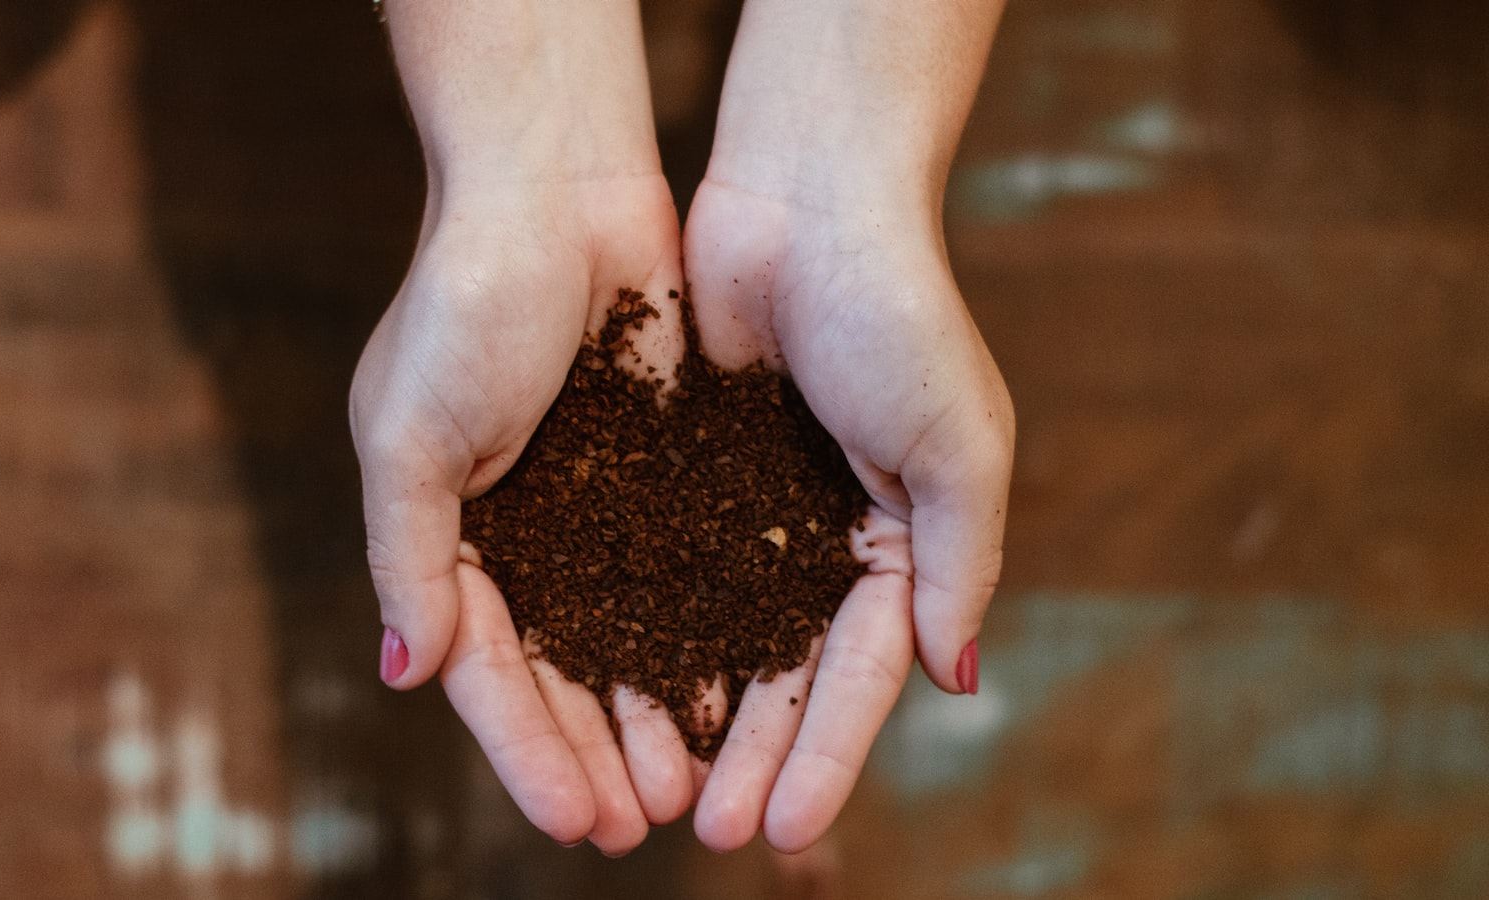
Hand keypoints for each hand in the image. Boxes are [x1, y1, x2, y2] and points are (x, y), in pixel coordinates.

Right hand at [353, 0, 695, 855]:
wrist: (559, 190)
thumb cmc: (466, 300)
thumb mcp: (409, 433)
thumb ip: (409, 555)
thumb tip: (407, 674)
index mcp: (447, 534)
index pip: (487, 670)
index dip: (528, 750)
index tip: (577, 820)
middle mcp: (522, 535)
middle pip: (559, 673)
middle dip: (596, 752)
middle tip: (643, 825)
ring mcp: (594, 510)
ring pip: (626, 639)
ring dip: (651, 714)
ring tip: (693, 787)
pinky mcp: (660, 475)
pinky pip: (682, 574)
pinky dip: (699, 636)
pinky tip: (731, 692)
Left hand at [678, 0, 1011, 852]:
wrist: (805, 197)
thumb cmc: (899, 313)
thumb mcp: (958, 446)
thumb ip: (958, 564)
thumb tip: (962, 679)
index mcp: (900, 542)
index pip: (863, 674)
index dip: (828, 754)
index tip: (789, 827)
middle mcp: (822, 538)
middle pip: (783, 674)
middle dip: (752, 755)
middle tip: (712, 831)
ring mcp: (749, 508)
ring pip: (715, 636)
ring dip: (691, 716)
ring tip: (656, 791)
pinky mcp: (684, 471)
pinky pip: (660, 568)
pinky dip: (642, 630)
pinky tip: (613, 691)